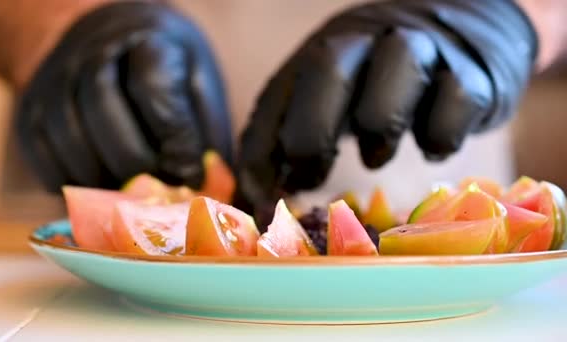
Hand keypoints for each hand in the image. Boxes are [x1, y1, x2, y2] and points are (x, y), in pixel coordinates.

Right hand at [14, 1, 232, 191]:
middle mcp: (89, 53)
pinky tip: (101, 192)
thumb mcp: (198, 86)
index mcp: (145, 41)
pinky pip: (44, 161)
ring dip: (104, 180)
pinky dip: (75, 187)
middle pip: (103, 111)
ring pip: (69, 139)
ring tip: (131, 198)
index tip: (191, 173)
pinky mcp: (29, 116)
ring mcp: (52, 83)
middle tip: (159, 192)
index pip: (154, 88)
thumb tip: (204, 186)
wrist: (106, 48)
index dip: (175, 139)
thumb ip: (205, 132)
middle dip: (136, 162)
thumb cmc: (167, 75)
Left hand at [235, 0, 537, 213]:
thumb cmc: (385, 82)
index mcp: (325, 48)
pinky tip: (430, 145)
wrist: (467, 33)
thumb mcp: (335, 96)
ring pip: (396, 72)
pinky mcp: (474, 72)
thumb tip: (261, 195)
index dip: (264, 151)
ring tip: (374, 157)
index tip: (270, 195)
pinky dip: (438, 137)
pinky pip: (456, 102)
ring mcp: (423, 47)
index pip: (278, 94)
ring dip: (378, 128)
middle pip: (328, 68)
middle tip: (311, 179)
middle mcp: (369, 37)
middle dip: (310, 134)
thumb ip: (297, 134)